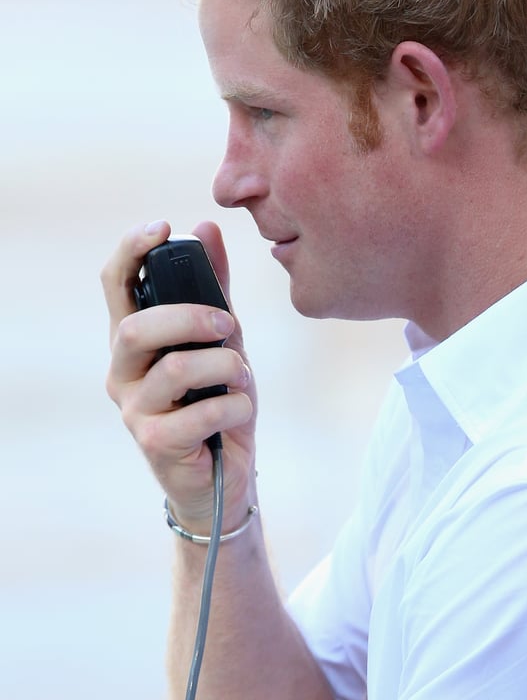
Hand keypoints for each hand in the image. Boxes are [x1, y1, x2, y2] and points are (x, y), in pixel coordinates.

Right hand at [101, 220, 256, 532]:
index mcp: (134, 340)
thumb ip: (214, 288)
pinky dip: (233, 405)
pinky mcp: (155, 443)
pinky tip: (240, 410)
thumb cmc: (217, 399)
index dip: (130, 251)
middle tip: (227, 323)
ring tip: (241, 375)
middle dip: (189, 318)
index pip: (113, 285)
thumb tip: (207, 227)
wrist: (226, 473)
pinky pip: (199, 412)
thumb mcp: (222, 338)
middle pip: (135, 329)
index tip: (163, 226)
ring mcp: (134, 410)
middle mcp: (123, 372)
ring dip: (224, 365)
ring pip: (174, 370)